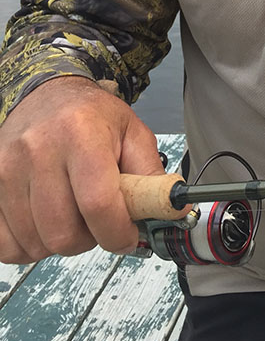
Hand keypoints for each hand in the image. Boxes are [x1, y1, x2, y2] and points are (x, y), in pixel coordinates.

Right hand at [0, 76, 165, 262]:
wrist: (48, 95)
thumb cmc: (93, 117)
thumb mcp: (133, 133)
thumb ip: (152, 174)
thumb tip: (171, 212)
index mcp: (82, 133)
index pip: (98, 203)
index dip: (117, 233)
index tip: (128, 237)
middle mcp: (39, 149)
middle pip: (62, 232)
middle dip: (89, 239)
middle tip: (98, 221)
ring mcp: (7, 168)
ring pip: (34, 242)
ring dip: (59, 242)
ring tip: (73, 214)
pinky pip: (5, 245)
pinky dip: (28, 245)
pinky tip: (44, 222)